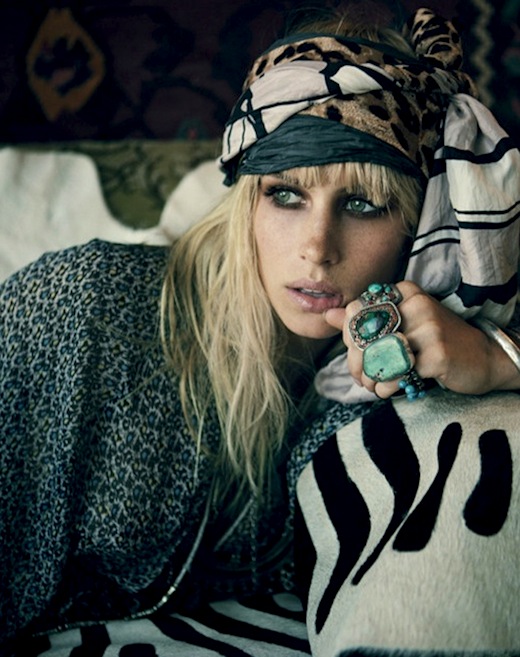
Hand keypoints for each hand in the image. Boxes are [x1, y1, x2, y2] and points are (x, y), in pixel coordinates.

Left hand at [324, 281, 519, 398]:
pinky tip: (387, 391)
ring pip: (379, 356)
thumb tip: (329, 313)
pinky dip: (387, 387)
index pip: (357, 311)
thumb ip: (366, 320)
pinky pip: (398, 374)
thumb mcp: (404, 324)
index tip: (356, 354)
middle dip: (356, 362)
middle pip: (366, 335)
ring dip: (370, 378)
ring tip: (373, 387)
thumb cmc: (436, 342)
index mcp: (404, 292)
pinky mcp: (437, 353)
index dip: (349, 337)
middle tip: (360, 379)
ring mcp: (429, 328)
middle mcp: (416, 304)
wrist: (483, 356)